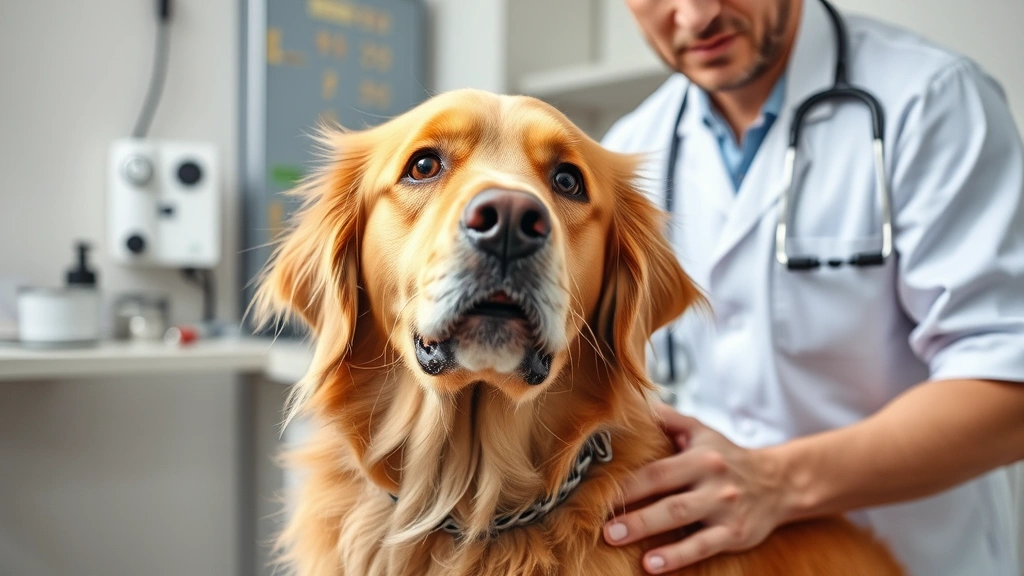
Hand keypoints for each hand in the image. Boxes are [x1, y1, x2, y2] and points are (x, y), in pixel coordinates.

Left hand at [603, 404, 786, 572]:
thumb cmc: (728, 457)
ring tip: (616, 539)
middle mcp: (712, 481)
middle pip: (668, 497)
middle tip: (603, 526)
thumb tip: (636, 402)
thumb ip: (669, 419)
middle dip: (634, 512)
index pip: (657, 470)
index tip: (598, 493)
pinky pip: (703, 546)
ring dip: (648, 531)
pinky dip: (677, 555)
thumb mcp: (702, 432)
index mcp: (699, 457)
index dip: (628, 483)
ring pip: (683, 520)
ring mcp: (724, 509)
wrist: (779, 482)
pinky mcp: (735, 534)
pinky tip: (652, 564)